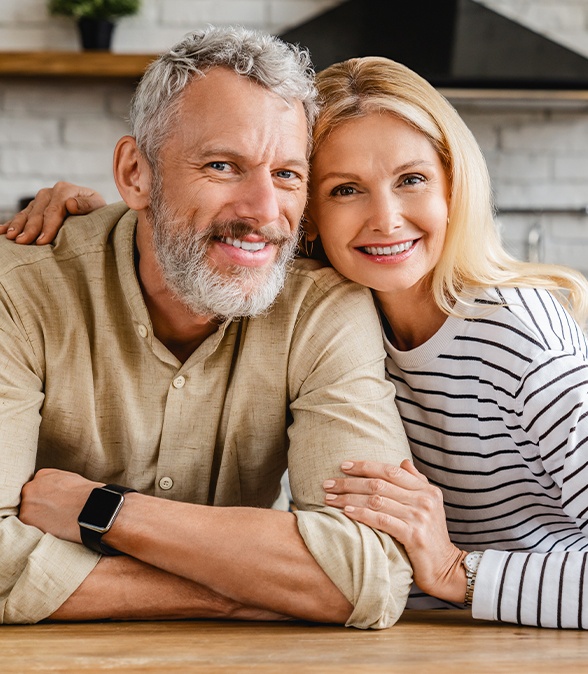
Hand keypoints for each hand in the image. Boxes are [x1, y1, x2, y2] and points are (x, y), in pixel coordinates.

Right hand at [0, 182, 105, 244]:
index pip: (54, 210)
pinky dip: (12, 223)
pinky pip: (22, 215)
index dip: (47, 226)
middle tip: (22, 242)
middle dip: (30, 228)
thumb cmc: (98, 210)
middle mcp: (51, 192)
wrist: (95, 207)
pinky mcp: (36, 206)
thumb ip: (87, 205)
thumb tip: (70, 204)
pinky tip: (2, 231)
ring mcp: (41, 199)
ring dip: (17, 225)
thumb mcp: (98, 206)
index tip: (42, 241)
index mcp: (65, 190)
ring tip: (11, 238)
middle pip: (38, 212)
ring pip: (27, 213)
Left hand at [19, 468, 101, 542]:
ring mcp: (27, 501)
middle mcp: (31, 486)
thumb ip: (57, 483)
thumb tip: (56, 492)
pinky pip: (27, 526)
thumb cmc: (87, 495)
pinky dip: (38, 529)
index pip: (37, 488)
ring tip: (55, 524)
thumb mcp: (72, 480)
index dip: (45, 499)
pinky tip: (52, 529)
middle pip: (29, 500)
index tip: (53, 505)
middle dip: (39, 508)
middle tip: (53, 516)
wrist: (91, 508)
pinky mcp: (26, 518)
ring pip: (27, 513)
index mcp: (43, 475)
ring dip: (37, 520)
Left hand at [323, 459, 466, 602]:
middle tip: (328, 483)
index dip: (365, 466)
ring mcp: (419, 516)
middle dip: (350, 482)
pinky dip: (362, 514)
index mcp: (426, 489)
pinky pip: (381, 520)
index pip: (390, 470)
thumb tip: (403, 461)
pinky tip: (346, 512)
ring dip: (349, 498)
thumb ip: (416, 482)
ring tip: (330, 498)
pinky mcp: (414, 535)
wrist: (446, 568)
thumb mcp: (429, 505)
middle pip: (380, 483)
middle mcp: (424, 499)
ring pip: (377, 500)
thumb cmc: (431, 537)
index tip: (343, 465)